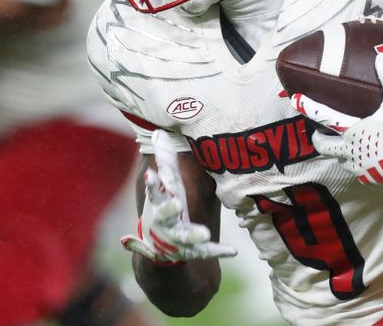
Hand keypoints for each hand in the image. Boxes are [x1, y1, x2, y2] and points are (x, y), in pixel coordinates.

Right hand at [120, 129, 236, 263]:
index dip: (151, 183)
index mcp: (159, 203)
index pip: (154, 191)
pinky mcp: (191, 251)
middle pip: (164, 214)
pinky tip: (233, 250)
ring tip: (205, 233)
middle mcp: (164, 222)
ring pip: (184, 237)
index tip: (150, 174)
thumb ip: (165, 161)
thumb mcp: (166, 185)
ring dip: (193, 234)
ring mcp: (176, 238)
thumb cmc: (166, 205)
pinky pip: (204, 252)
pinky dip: (218, 250)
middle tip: (176, 205)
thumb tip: (158, 131)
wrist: (161, 247)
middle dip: (169, 210)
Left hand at [292, 54, 382, 191]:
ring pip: (340, 161)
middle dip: (318, 139)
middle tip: (318, 133)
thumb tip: (382, 58)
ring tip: (344, 146)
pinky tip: (368, 160)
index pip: (324, 116)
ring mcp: (360, 167)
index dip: (308, 107)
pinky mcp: (371, 179)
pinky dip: (359, 165)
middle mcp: (351, 150)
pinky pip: (358, 173)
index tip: (295, 100)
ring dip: (339, 153)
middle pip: (324, 147)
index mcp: (352, 131)